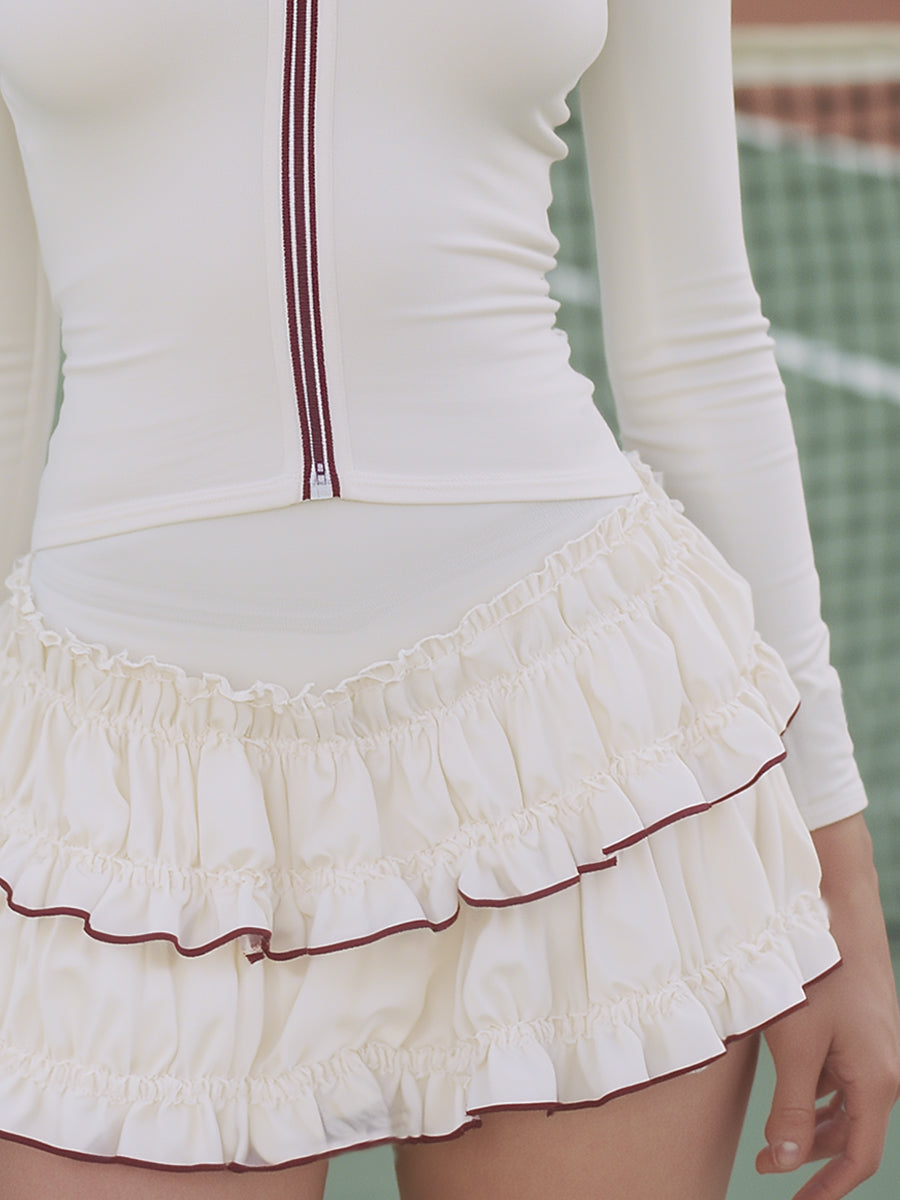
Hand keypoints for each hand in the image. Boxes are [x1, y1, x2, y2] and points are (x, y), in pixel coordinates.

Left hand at [757, 814, 899, 1198]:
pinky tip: (792, 1089)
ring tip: (773, 1136)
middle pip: (852, 1134)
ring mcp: (875, 1046)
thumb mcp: (795, 1045)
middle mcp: (884, 1068)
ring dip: (813, 1125)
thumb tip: (784, 1161)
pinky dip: (817, 1093)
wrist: (834, 911)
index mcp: (876, 1081)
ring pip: (847, 1106)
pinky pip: (843, 1077)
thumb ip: (790, 1106)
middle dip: (812, 1156)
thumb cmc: (814, 975)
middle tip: (766, 1165)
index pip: (858, 1157)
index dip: (827, 1187)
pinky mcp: (861, 1028)